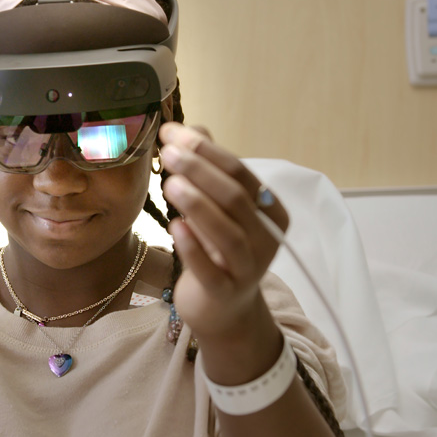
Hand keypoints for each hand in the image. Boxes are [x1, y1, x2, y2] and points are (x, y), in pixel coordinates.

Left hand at [158, 122, 288, 342]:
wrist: (222, 308)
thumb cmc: (217, 250)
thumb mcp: (218, 208)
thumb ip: (209, 169)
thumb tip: (190, 129)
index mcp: (268, 210)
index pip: (241, 173)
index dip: (207, 150)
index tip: (173, 133)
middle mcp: (265, 238)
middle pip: (236, 198)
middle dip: (201, 171)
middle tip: (168, 152)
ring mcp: (248, 268)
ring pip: (229, 234)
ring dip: (199, 205)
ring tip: (170, 183)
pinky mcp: (225, 293)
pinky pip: (211, 271)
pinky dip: (193, 247)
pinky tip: (175, 225)